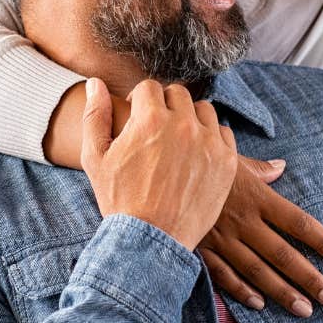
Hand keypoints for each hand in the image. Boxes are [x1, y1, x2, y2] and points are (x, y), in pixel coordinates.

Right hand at [81, 77, 237, 249]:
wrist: (151, 239)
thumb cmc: (119, 199)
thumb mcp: (96, 157)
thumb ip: (95, 115)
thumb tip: (95, 83)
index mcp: (150, 119)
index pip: (149, 87)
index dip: (140, 100)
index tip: (138, 116)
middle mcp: (183, 125)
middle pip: (178, 94)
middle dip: (165, 106)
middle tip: (158, 129)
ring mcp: (208, 142)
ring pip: (204, 110)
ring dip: (191, 118)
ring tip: (179, 140)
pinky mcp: (227, 161)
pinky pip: (223, 133)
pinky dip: (211, 138)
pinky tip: (197, 153)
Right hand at [198, 156, 322, 316]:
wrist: (157, 169)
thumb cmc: (198, 160)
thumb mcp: (231, 158)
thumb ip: (260, 168)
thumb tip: (281, 166)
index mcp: (256, 196)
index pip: (298, 222)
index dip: (322, 241)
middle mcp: (243, 221)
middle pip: (283, 254)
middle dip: (310, 278)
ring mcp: (221, 238)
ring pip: (257, 271)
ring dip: (282, 292)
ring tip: (305, 310)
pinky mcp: (201, 249)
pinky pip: (224, 275)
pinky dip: (241, 291)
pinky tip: (260, 304)